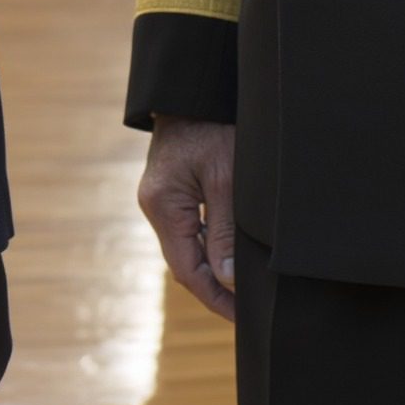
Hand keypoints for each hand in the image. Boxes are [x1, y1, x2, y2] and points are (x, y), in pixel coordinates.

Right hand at [138, 116, 236, 321]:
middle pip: (184, 262)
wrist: (195, 87)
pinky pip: (189, 227)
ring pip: (187, 246)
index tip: (243, 316)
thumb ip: (225, 231)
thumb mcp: (226, 178)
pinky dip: (209, 244)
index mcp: (164, 205)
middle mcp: (155, 205)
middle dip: (215, 287)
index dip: (216, 298)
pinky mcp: (171, 188)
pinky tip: (231, 252)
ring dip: (213, 267)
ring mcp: (160, 197)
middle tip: (249, 308)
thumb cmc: (212, 126)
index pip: (188, 270)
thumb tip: (228, 278)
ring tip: (244, 286)